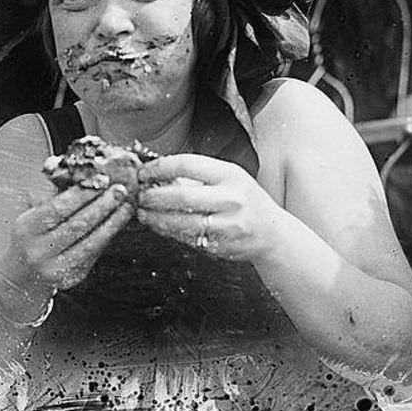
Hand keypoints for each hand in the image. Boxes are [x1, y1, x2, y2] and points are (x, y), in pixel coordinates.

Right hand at [0, 183, 134, 294]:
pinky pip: (93, 255)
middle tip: (119, 191)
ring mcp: (54, 267)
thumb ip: (51, 197)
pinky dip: (106, 238)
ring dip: (111, 224)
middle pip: (77, 226)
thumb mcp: (30, 215)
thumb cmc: (29, 238)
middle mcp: (38, 250)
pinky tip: (116, 225)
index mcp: (26, 228)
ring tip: (125, 207)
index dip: (81, 194)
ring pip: (90, 244)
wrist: (20, 275)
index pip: (57, 208)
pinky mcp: (70, 278)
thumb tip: (81, 178)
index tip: (100, 180)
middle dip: (102, 206)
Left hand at [136, 154, 282, 260]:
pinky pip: (187, 238)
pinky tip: (158, 225)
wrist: (272, 233)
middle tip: (139, 195)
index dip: (160, 168)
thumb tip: (157, 172)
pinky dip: (168, 231)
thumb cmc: (245, 200)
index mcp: (230, 174)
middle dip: (153, 196)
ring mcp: (227, 224)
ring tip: (142, 212)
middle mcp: (231, 199)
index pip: (188, 165)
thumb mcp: (229, 178)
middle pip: (181, 196)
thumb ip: (198, 174)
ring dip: (155, 217)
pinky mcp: (221, 245)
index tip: (144, 172)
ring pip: (181, 221)